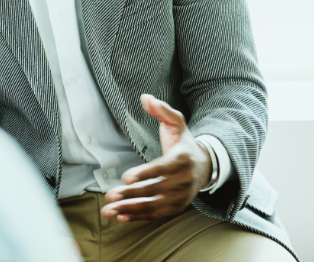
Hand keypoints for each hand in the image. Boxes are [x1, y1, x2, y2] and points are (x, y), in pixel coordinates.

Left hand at [101, 94, 211, 222]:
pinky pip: (156, 215)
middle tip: (110, 196)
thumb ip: (161, 110)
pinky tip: (121, 217)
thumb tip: (145, 97)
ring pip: (153, 206)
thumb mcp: (176, 122)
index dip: (144, 174)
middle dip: (131, 195)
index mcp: (182, 158)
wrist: (204, 166)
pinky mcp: (176, 208)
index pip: (162, 168)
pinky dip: (139, 217)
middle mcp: (183, 180)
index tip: (126, 178)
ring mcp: (180, 197)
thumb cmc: (183, 142)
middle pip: (155, 190)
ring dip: (130, 209)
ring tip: (109, 210)